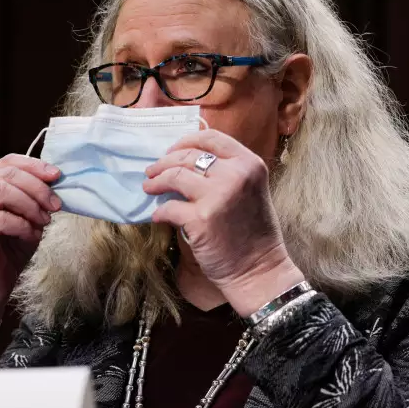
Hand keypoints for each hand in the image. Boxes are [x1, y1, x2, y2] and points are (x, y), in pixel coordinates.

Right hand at [0, 154, 61, 319]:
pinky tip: (31, 235)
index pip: (8, 161)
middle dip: (37, 188)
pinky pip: (1, 218)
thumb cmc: (9, 248)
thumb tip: (56, 178)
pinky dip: (22, 225)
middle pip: (7, 174)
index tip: (57, 176)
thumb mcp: (28, 215)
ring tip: (43, 221)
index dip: (34, 166)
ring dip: (29, 204)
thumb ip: (35, 195)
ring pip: (2, 191)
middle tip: (55, 205)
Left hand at [143, 130, 304, 315]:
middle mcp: (235, 175)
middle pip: (188, 156)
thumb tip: (188, 161)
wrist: (259, 269)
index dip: (185, 141)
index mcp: (249, 163)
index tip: (171, 151)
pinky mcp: (200, 219)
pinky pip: (168, 207)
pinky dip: (160, 211)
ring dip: (156, 181)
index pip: (211, 138)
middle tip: (152, 171)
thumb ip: (228, 171)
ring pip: (174, 176)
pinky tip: (158, 215)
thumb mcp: (251, 189)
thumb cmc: (254, 233)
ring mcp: (217, 196)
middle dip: (164, 162)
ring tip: (149, 187)